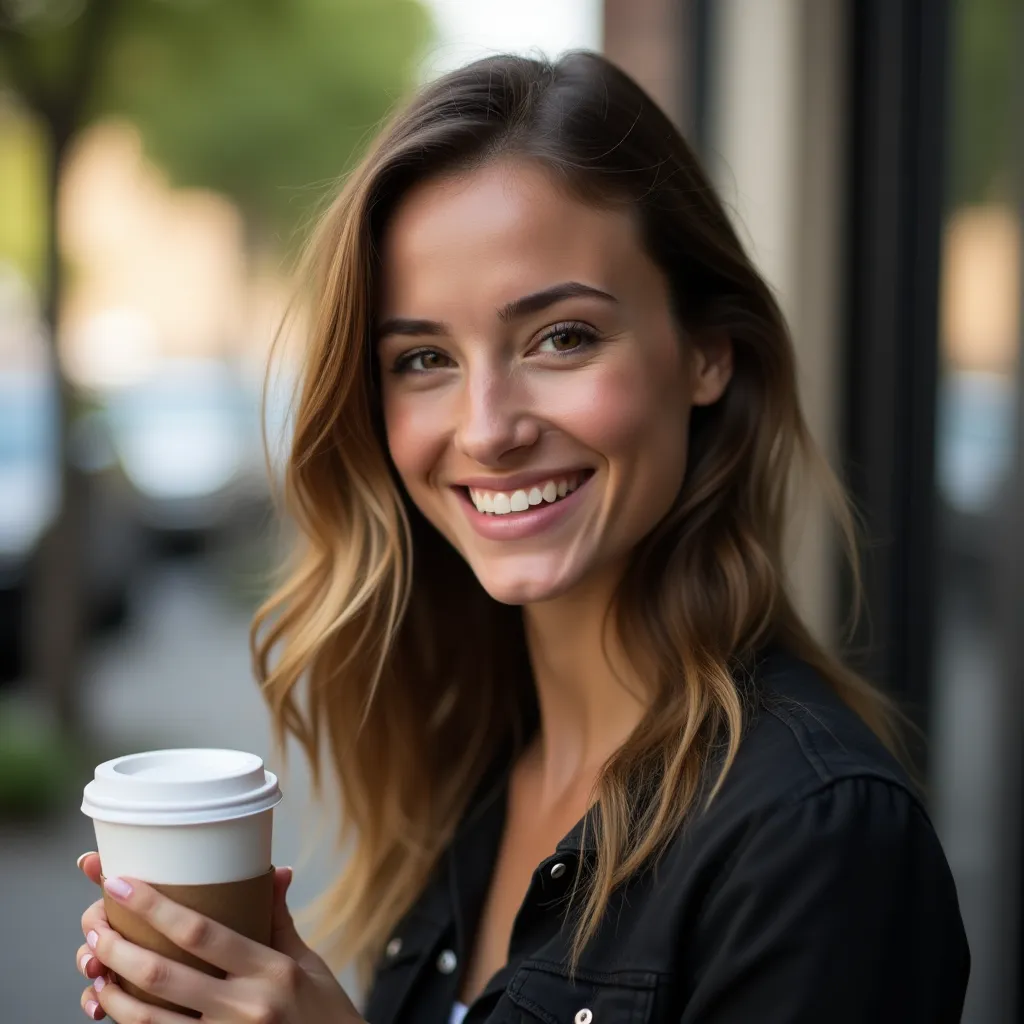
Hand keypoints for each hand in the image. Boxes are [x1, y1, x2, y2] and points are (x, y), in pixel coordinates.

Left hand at [75, 851, 363, 1022]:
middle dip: (119, 947)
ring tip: (93, 964)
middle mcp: (245, 1007)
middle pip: (164, 974)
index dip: (155, 907)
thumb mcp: (307, 962)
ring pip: (149, 1018)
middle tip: (95, 924)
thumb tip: (275, 872)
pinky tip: (110, 1005)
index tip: (120, 884)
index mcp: (271, 970)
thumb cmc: (324, 1013)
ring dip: (112, 990)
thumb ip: (279, 920)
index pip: (202, 933)